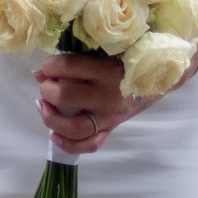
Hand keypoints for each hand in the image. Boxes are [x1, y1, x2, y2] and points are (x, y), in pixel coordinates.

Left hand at [36, 53, 161, 155]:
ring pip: (73, 127)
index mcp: (105, 70)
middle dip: (47, 90)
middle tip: (46, 85)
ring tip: (43, 106)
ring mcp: (108, 117)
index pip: (67, 66)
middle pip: (65, 96)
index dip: (49, 66)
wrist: (157, 77)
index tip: (46, 67)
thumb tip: (41, 72)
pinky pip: (88, 145)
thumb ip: (76, 59)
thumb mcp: (105, 52)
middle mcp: (106, 96)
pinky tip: (54, 134)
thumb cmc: (127, 59)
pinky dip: (67, 144)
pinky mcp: (110, 129)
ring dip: (50, 118)